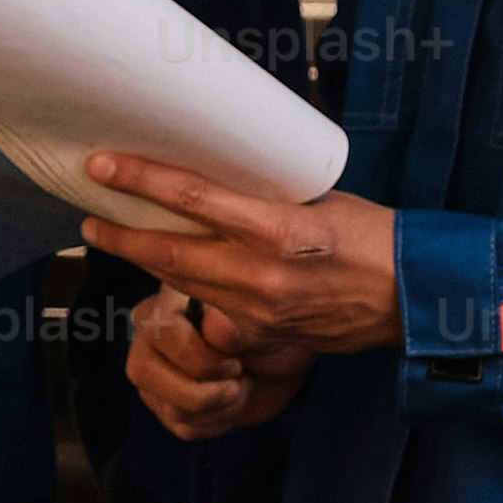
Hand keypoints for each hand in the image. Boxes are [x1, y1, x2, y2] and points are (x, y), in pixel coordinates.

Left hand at [81, 152, 399, 358]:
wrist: (414, 298)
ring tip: (112, 239)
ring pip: (182, 285)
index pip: (194, 200)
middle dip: (122, 234)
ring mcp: (259, 312)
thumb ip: (265, 201)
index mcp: (281, 229)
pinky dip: (184, 292)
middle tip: (88, 216)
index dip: (142, 181)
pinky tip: (167, 279)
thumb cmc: (375, 237)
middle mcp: (263, 274)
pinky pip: (210, 311)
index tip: (105, 166)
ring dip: (143, 261)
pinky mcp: (262, 336)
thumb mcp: (319, 202)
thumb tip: (218, 180)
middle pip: (171, 253)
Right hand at [123, 285, 305, 437]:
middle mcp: (147, 337)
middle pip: (145, 374)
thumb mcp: (257, 317)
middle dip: (208, 387)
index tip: (237, 351)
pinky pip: (183, 427)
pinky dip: (218, 421)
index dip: (203, 355)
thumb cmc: (268, 329)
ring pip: (170, 407)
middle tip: (237, 373)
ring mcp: (152, 375)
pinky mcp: (164, 406)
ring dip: (220, 405)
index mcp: (165, 304)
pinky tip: (229, 402)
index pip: (161, 334)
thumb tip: (213, 324)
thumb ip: (232, 319)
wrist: (282, 360)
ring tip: (237, 386)